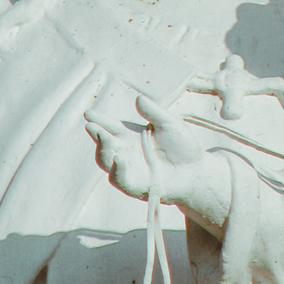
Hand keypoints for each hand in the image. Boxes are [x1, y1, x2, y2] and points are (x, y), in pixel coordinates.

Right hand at [85, 96, 203, 201]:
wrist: (195, 170)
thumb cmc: (182, 145)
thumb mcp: (169, 124)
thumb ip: (154, 113)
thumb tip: (138, 98)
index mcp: (131, 135)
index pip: (111, 127)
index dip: (99, 120)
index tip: (88, 113)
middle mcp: (126, 152)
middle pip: (105, 144)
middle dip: (97, 135)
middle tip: (92, 125)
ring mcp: (130, 169)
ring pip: (107, 162)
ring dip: (103, 151)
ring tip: (104, 138)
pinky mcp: (136, 185)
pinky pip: (122, 180)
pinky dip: (118, 170)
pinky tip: (120, 158)